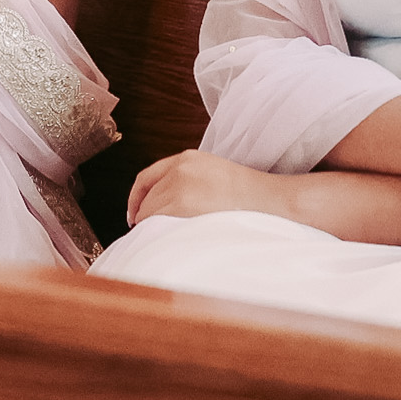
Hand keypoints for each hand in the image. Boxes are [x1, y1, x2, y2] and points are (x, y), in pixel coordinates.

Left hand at [125, 148, 291, 226]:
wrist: (266, 199)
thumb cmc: (247, 195)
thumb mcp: (212, 174)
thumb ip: (187, 180)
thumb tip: (165, 205)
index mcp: (186, 158)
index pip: (146, 177)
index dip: (135, 198)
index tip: (134, 214)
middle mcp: (179, 168)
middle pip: (146, 197)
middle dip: (144, 217)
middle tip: (149, 234)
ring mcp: (179, 185)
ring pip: (149, 212)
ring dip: (151, 227)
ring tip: (163, 240)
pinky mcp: (181, 204)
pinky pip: (157, 222)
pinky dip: (156, 233)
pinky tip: (166, 241)